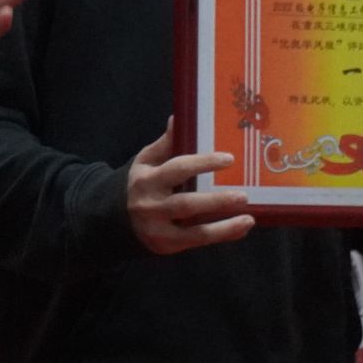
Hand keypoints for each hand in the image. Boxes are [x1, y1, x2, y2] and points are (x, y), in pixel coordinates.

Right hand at [129, 120, 254, 254]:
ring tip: (248, 216)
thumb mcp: (146, 162)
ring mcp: (158, 227)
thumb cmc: (140, 185)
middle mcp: (151, 204)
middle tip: (243, 195)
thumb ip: (165, 144)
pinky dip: (222, 234)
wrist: (114, 219)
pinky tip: (241, 227)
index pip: (177, 169)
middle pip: (185, 203)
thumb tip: (178, 118)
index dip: (203, 163)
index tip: (229, 158)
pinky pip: (197, 239)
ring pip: (193, 228)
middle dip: (215, 200)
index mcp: (148, 179)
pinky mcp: (167, 244)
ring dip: (223, 224)